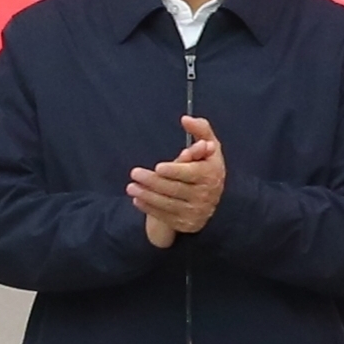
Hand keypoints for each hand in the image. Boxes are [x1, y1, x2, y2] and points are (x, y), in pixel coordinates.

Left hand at [128, 118, 223, 243]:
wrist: (209, 198)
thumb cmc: (205, 165)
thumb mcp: (209, 146)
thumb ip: (201, 130)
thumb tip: (186, 119)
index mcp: (212, 174)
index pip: (191, 173)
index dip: (175, 171)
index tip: (158, 167)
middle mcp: (207, 195)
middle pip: (175, 188)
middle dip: (153, 181)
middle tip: (134, 173)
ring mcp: (196, 211)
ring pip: (167, 203)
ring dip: (146, 195)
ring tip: (131, 187)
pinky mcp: (186, 223)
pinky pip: (165, 216)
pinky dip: (148, 208)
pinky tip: (137, 200)